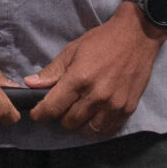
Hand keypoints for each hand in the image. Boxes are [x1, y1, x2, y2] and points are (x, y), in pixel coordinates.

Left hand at [26, 5, 165, 136]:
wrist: (137, 36)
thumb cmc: (102, 41)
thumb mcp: (72, 50)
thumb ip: (52, 71)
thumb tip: (29, 84)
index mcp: (79, 79)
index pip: (52, 108)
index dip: (40, 114)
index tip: (37, 114)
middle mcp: (96, 96)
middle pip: (68, 123)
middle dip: (60, 117)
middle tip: (62, 106)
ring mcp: (114, 105)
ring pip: (87, 131)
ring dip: (79, 124)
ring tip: (79, 112)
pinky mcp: (127, 109)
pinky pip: (107, 131)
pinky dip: (97, 127)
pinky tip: (95, 116)